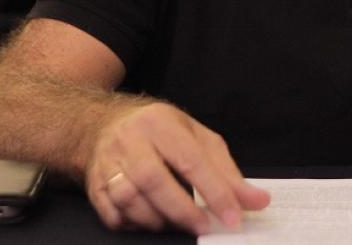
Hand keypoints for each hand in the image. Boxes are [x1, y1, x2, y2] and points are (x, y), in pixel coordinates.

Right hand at [86, 102, 269, 232]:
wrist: (106, 125)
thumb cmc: (161, 133)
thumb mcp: (198, 139)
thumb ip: (227, 172)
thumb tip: (258, 201)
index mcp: (161, 123)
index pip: (191, 160)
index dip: (214, 192)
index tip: (232, 217)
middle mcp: (130, 140)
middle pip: (153, 179)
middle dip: (182, 210)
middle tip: (203, 227)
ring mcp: (107, 162)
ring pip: (129, 198)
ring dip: (158, 219)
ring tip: (178, 223)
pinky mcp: (93, 185)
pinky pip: (111, 214)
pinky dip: (134, 224)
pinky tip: (151, 221)